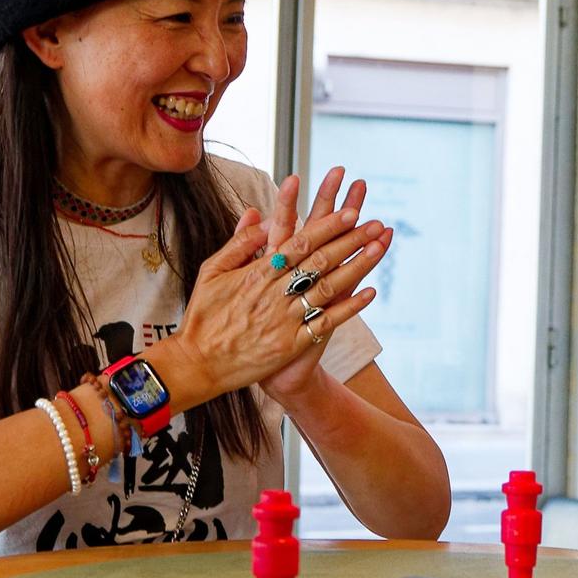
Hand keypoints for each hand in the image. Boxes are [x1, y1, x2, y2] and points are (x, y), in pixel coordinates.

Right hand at [158, 170, 387, 407]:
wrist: (198, 364)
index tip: (349, 212)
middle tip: (375, 224)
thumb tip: (259, 214)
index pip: (299, 243)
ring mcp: (285, 320)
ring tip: (379, 248)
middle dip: (350, 240)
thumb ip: (238, 243)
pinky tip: (369, 292)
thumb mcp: (211, 272)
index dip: (326, 227)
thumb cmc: (203, 316)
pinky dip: (349, 308)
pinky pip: (326, 323)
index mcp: (256, 274)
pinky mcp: (291, 344)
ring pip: (328, 287)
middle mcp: (274, 294)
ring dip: (357, 266)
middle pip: (320, 261)